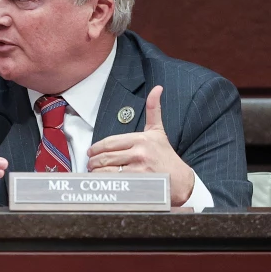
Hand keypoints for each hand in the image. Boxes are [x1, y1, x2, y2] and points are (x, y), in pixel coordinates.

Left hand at [87, 86, 194, 205]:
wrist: (180, 179)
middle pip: (105, 157)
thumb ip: (154, 110)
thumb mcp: (158, 132)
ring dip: (96, 172)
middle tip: (90, 164)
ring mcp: (138, 169)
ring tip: (95, 172)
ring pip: (106, 169)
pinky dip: (103, 181)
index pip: (108, 143)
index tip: (90, 152)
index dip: (95, 148)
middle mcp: (140, 153)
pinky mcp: (137, 183)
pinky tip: (103, 181)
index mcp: (141, 139)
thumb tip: (156, 89)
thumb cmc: (166, 156)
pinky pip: (112, 181)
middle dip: (93, 161)